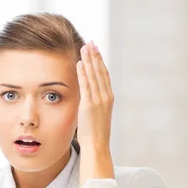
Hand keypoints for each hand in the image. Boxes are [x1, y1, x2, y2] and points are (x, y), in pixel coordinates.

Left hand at [76, 41, 114, 182]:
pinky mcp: (89, 105)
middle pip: (100, 71)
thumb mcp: (96, 115)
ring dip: (89, 60)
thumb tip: (87, 97)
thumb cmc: (94, 133)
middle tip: (90, 43)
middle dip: (95, 56)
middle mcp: (106, 97)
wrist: (97, 145)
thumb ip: (93, 103)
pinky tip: (79, 63)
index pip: (104, 75)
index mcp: (108, 98)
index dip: (100, 62)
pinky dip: (83, 73)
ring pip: (94, 75)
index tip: (95, 50)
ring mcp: (99, 100)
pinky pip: (86, 85)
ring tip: (84, 48)